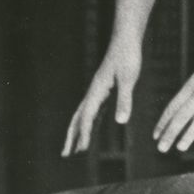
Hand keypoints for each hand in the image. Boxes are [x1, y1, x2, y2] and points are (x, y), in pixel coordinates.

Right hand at [62, 35, 143, 156]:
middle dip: (71, 136)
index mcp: (97, 90)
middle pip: (78, 117)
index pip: (87, 116)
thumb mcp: (128, 78)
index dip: (84, 134)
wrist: (125, 39)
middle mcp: (94, 92)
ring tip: (75, 147)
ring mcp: (98, 91)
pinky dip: (90, 123)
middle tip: (65, 154)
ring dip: (78, 131)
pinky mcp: (105, 90)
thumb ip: (124, 100)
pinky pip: (94, 111)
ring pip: (84, 115)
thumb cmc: (127, 56)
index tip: (81, 150)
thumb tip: (121, 122)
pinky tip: (91, 129)